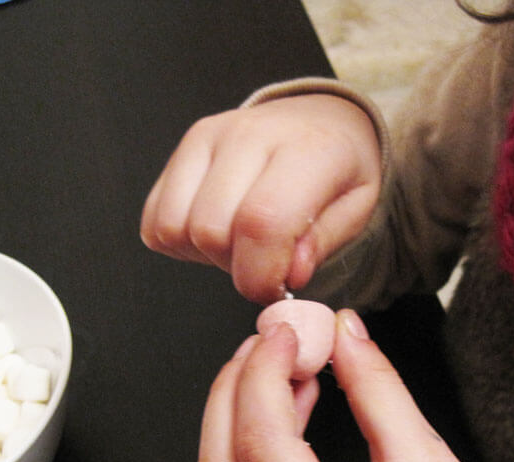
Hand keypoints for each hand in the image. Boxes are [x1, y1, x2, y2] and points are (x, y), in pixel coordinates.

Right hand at [140, 95, 381, 303]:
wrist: (321, 120)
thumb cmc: (339, 168)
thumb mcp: (357, 208)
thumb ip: (322, 243)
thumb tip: (287, 275)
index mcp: (306, 150)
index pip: (261, 223)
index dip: (260, 274)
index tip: (275, 290)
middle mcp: (250, 135)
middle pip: (210, 229)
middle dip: (235, 267)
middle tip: (265, 262)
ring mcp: (209, 137)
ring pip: (175, 226)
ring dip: (204, 254)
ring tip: (241, 244)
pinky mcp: (183, 147)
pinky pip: (156, 217)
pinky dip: (180, 241)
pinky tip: (216, 232)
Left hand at [197, 309, 513, 461]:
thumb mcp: (426, 460)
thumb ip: (376, 389)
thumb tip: (341, 331)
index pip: (263, 451)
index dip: (265, 379)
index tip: (285, 333)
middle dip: (235, 393)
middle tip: (266, 342)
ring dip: (234, 420)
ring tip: (273, 367)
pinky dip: (248, 450)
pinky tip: (281, 408)